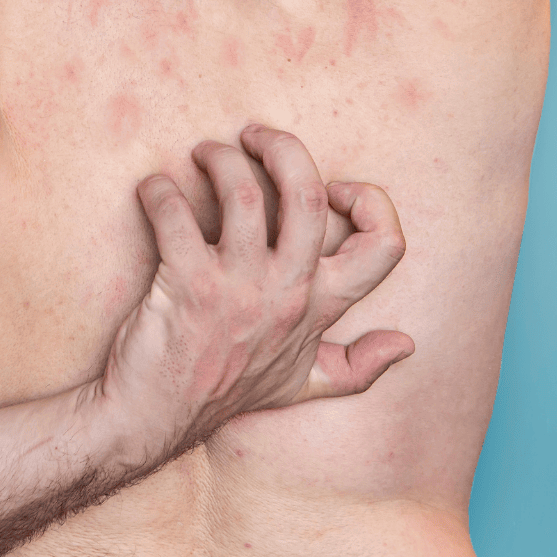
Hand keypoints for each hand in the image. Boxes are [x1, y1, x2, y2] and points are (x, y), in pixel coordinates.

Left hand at [95, 125, 412, 461]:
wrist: (149, 420)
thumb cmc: (224, 391)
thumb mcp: (301, 385)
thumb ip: (356, 366)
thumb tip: (406, 344)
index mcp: (318, 307)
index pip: (385, 247)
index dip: (369, 201)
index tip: (331, 188)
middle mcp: (286, 294)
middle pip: (307, 194)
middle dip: (282, 146)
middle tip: (253, 135)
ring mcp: (236, 289)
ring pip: (242, 192)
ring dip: (219, 158)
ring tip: (204, 154)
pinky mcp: (185, 285)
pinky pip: (175, 214)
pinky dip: (159, 191)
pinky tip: (153, 190)